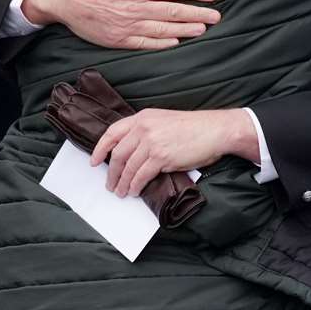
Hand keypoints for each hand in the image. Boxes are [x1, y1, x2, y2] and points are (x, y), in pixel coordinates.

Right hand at [23, 0, 218, 48]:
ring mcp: (129, 25)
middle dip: (198, 14)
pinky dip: (162, 44)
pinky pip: (146, 43)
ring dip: (186, 30)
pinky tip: (176, 42)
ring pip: (164, 30)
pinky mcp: (120, 39)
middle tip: (216, 17)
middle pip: (175, 12)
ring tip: (202, 30)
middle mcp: (137, 7)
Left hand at [90, 108, 259, 196]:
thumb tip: (132, 153)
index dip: (100, 148)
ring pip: (127, 167)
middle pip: (117, 153)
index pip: (112, 132)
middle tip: (110, 184)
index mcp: (143, 117)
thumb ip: (146, 131)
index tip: (94, 161)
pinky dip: (135, 186)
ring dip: (122, 183)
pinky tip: (135, 191)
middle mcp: (144, 127)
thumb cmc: (194, 128)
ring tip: (121, 192)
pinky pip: (141, 175)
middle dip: (111, 173)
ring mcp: (151, 142)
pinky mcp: (161, 157)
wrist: (216, 130)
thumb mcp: (164, 121)